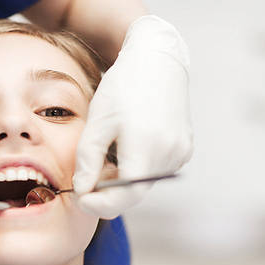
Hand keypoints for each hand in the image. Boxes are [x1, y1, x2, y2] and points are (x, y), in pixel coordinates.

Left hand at [73, 15, 191, 218]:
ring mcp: (181, 152)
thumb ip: (88, 160)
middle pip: (135, 194)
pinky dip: (136, 168)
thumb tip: (82, 191)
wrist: (157, 60)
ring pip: (143, 184)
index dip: (100, 205)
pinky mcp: (185, 148)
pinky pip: (154, 171)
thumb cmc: (122, 88)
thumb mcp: (97, 121)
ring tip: (108, 153)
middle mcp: (170, 153)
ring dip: (121, 180)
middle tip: (87, 177)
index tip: (80, 199)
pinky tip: (127, 146)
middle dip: (107, 192)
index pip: (125, 197)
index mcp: (147, 146)